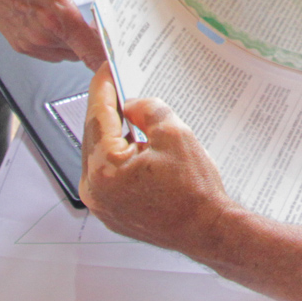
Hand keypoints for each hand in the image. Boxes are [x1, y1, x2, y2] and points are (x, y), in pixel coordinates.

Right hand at [0, 0, 115, 64]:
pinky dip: (66, 43)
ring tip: (97, 23)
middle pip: (86, 52)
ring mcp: (31, 43)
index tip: (132, 62)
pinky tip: (69, 23)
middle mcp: (43, 36)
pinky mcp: (22, 45)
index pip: (93, 52)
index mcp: (54, 16)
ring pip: (71, 54)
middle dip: (103, 43)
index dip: (114, 61)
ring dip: (83, 43)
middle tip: (123, 27)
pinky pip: (54, 52)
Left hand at [81, 77, 234, 252]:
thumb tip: (131, 105)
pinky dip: (119, 156)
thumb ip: (147, 110)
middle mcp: (94, 190)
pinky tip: (136, 144)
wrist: (207, 230)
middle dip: (108, 110)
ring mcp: (101, 205)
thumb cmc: (194, 192)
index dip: (103, 87)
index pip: (97, 116)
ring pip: (99, 155)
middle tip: (120, 86)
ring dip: (113, 134)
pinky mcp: (111, 212)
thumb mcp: (174, 134)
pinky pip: (108, 175)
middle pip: (94, 136)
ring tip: (131, 114)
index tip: (106, 69)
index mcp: (104, 169)